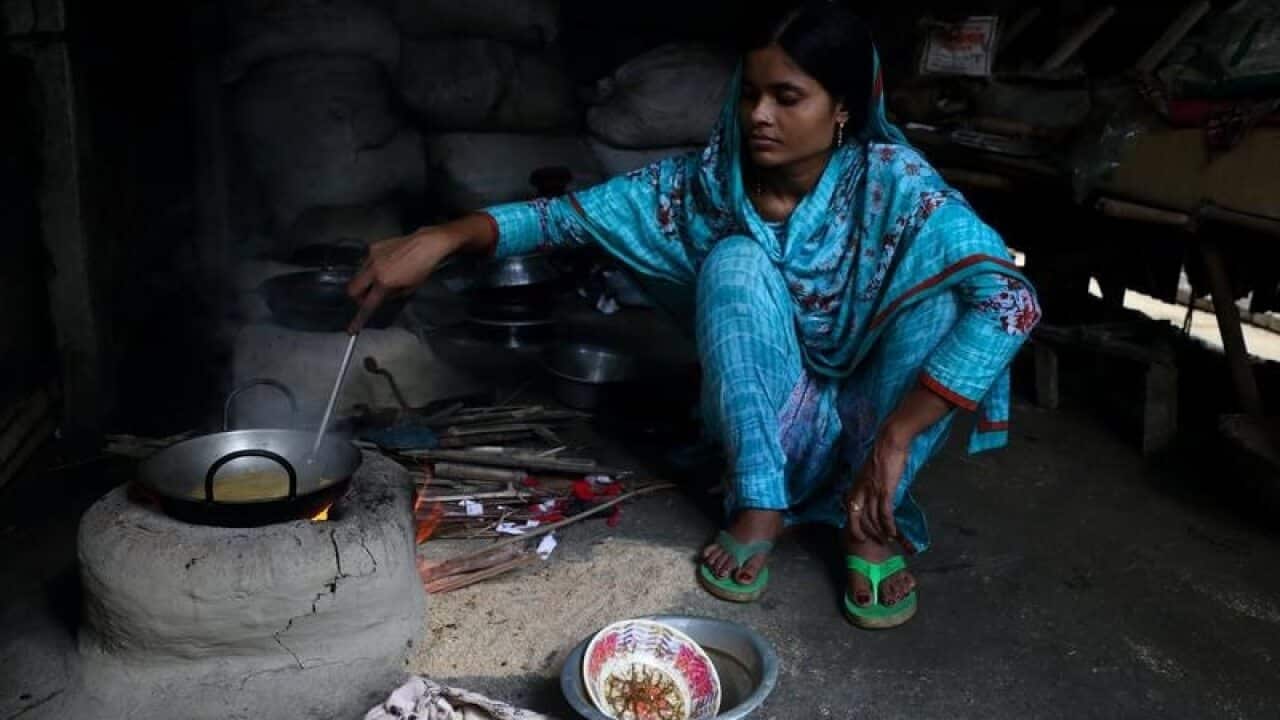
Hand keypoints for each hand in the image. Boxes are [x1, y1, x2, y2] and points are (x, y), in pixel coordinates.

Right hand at [347, 226, 462, 319]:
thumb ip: (392, 295)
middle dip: (358, 298)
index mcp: (384, 282)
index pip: (368, 304)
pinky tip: (385, 265)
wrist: (427, 244)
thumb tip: (382, 297)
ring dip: (365, 282)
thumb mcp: (410, 288)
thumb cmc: (423, 268)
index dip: (359, 319)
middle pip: (353, 289)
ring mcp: (371, 256)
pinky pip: (366, 262)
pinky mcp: (373, 246)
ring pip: (358, 275)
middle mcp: (373, 269)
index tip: (352, 330)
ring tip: (381, 279)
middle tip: (368, 299)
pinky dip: (371, 268)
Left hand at [845, 429, 909, 544]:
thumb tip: (872, 496)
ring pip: (872, 518)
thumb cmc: (883, 455)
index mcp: (855, 486)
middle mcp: (859, 490)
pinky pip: (885, 513)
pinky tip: (893, 532)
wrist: (890, 442)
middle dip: (866, 533)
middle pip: (858, 519)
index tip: (861, 535)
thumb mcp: (869, 472)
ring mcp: (871, 491)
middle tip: (876, 541)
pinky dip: (889, 525)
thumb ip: (867, 485)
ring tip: (887, 539)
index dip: (854, 526)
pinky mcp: (884, 490)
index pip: (849, 511)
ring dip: (880, 531)